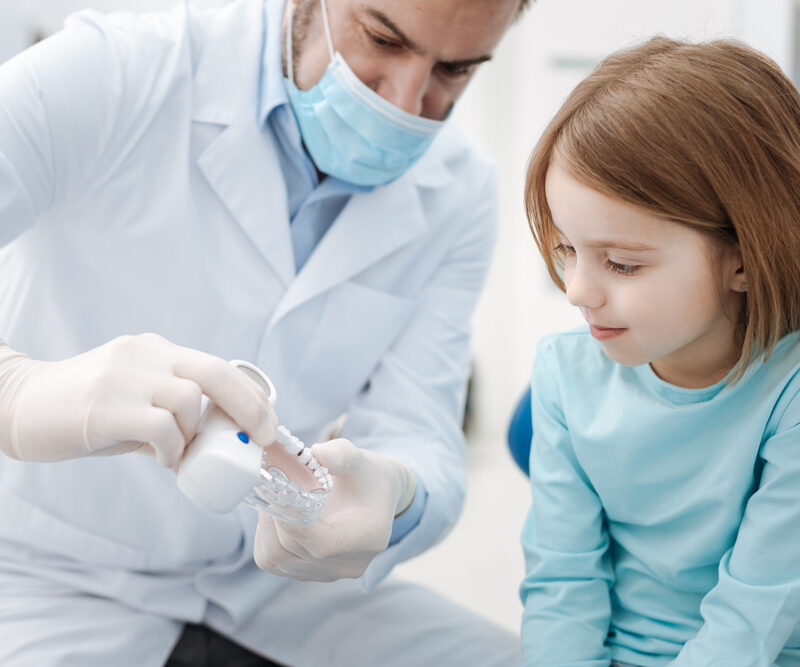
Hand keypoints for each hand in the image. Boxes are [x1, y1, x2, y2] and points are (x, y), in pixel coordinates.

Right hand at [0, 333, 276, 467]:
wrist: (18, 405)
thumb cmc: (86, 412)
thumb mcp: (135, 401)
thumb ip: (173, 413)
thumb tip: (218, 443)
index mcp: (157, 350)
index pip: (218, 365)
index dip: (251, 396)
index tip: (269, 426)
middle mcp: (145, 354)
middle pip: (216, 372)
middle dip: (250, 408)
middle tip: (263, 440)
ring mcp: (124, 376)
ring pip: (189, 400)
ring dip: (194, 435)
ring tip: (177, 455)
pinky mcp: (105, 405)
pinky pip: (160, 427)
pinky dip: (172, 449)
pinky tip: (162, 460)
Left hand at [253, 439, 415, 581]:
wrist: (376, 498)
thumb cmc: (369, 477)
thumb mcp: (361, 460)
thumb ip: (341, 454)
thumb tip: (317, 453)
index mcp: (367, 537)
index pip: (321, 543)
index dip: (291, 521)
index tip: (276, 491)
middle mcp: (348, 564)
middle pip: (293, 549)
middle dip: (274, 514)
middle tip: (267, 483)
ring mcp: (328, 573)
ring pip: (277, 559)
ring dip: (266, 526)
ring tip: (271, 497)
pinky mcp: (310, 574)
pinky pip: (274, 563)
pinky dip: (266, 538)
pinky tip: (275, 515)